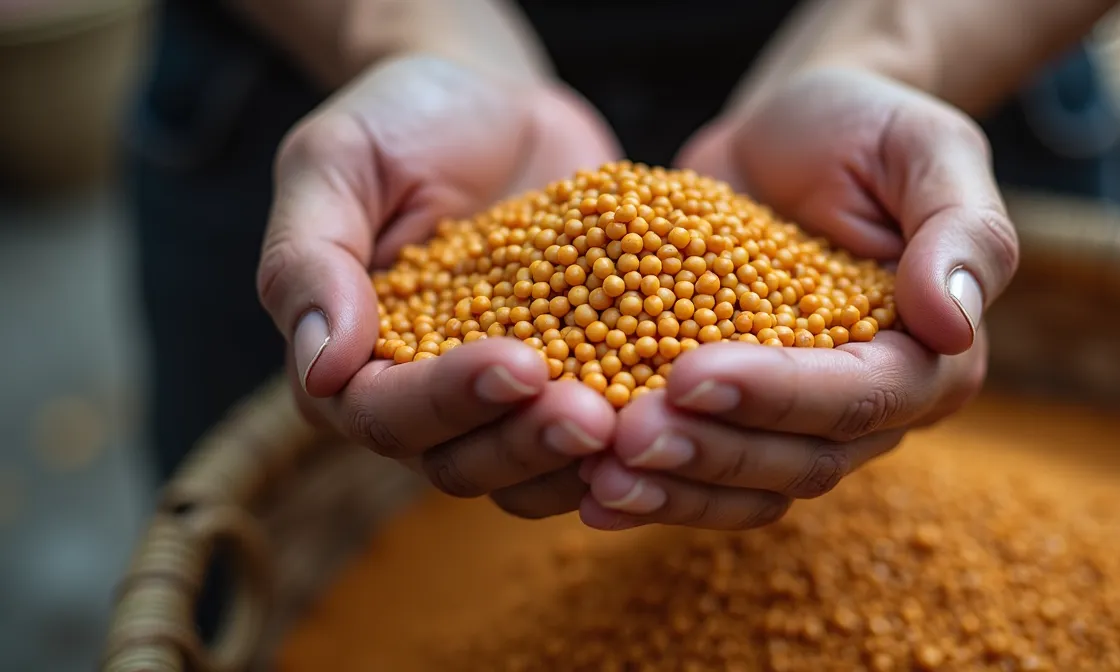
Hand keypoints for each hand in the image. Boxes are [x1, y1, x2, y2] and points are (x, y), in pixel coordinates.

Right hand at [257, 56, 622, 518]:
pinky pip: (602, 429)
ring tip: (635, 423)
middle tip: (591, 416)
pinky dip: (634, 431)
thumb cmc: (400, 122)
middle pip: (463, 461)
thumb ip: (310, 259)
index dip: (449, 400)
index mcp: (351, 365)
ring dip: (582, 459)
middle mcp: (425, 401)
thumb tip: (322, 368)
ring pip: (533, 468)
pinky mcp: (576, 378)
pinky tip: (678, 412)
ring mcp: (506, 399)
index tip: (516, 364)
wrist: (494, 102)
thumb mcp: (334, 162)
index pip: (386, 414)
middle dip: (527, 443)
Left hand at [576, 67, 1017, 530]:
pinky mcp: (733, 411)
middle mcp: (870, 405)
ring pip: (748, 484)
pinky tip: (586, 488)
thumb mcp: (927, 150)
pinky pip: (701, 468)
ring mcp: (796, 417)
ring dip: (674, 487)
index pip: (862, 397)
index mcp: (931, 356)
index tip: (691, 375)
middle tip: (626, 438)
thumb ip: (960, 232)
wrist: (788, 131)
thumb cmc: (867, 128)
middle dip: (712, 452)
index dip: (779, 396)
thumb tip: (951, 324)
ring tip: (596, 477)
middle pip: (800, 460)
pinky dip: (650, 484)